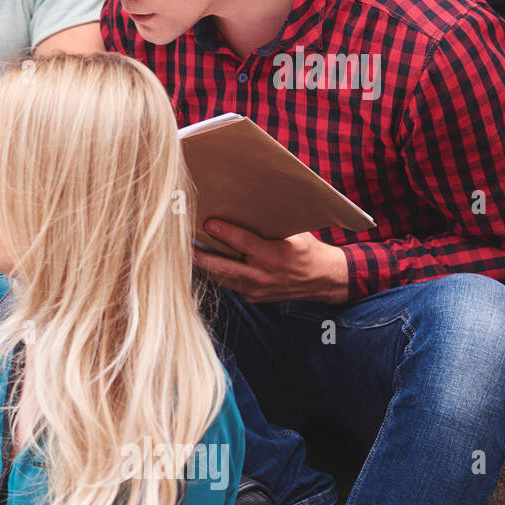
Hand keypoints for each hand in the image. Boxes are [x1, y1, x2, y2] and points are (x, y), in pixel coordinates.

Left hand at [192, 219, 349, 302]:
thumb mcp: (295, 233)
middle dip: (200, 256)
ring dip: (203, 266)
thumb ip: (269, 225)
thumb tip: (245, 206)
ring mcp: (256, 290)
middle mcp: (264, 276)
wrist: (323, 280)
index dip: (225, 233)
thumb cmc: (307, 250)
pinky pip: (228, 284)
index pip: (245, 244)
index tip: (208, 223)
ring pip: (221, 278)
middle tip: (182, 244)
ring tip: (186, 252)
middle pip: (223, 267)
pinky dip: (215, 274)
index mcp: (276, 256)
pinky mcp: (252, 298)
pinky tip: (204, 262)